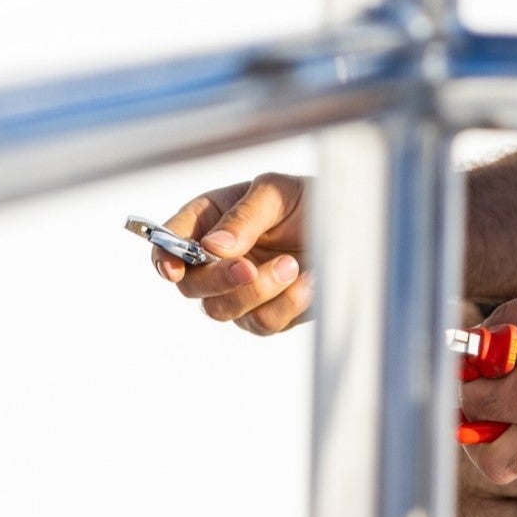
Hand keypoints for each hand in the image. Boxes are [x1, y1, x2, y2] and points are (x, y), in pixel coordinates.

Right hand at [158, 172, 313, 334]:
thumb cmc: (306, 199)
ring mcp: (237, 291)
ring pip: (222, 310)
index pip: (168, 242)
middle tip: (249, 268)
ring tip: (293, 264)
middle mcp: (215, 259)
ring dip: (258, 291)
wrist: (352, 224)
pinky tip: (310, 281)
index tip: (174, 269)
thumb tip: (213, 246)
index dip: (164, 257)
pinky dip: (286, 304)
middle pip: (190, 286)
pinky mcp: (266, 313)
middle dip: (218, 280)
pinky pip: (261, 323)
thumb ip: (244, 217)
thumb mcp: (276, 193)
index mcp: (207, 219)